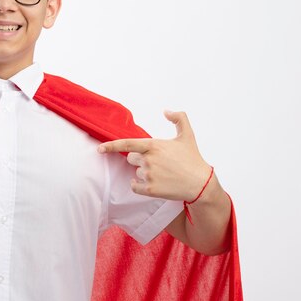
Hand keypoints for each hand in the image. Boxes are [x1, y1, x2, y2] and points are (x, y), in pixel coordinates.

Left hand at [97, 110, 212, 201]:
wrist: (201, 183)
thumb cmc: (193, 158)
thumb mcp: (187, 135)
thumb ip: (179, 118)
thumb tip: (166, 110)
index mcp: (153, 145)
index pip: (126, 144)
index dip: (110, 146)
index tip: (99, 149)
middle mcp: (148, 160)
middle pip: (131, 159)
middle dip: (140, 159)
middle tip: (158, 162)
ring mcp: (149, 175)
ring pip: (135, 172)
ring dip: (144, 172)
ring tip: (162, 173)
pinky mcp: (150, 189)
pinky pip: (135, 186)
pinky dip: (138, 185)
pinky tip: (149, 183)